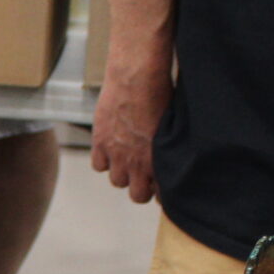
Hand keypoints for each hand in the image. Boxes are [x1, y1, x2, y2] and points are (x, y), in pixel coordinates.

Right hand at [91, 59, 172, 203]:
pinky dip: (104, 160)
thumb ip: (170, 148)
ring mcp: (117, 154)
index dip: (161, 191)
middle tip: (145, 175)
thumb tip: (174, 155)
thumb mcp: (173, 126)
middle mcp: (137, 163)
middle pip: (137, 195)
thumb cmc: (161, 95)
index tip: (162, 186)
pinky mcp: (100, 142)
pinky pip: (99, 165)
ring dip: (123, 173)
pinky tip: (113, 148)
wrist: (135, 78)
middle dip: (142, 188)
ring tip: (128, 159)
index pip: (160, 194)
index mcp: (159, 161)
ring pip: (117, 181)